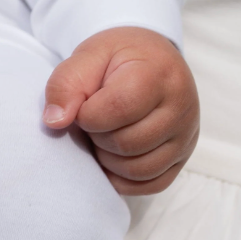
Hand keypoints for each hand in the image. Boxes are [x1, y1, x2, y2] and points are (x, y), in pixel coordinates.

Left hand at [43, 27, 198, 194]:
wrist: (152, 60)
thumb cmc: (118, 58)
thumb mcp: (88, 55)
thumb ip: (66, 83)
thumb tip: (54, 122)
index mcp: (158, 75)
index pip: (119, 109)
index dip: (88, 114)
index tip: (83, 105)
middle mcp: (181, 108)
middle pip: (127, 143)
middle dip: (97, 135)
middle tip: (94, 118)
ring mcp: (186, 136)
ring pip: (138, 169)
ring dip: (108, 158)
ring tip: (104, 133)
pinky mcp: (182, 157)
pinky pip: (150, 184)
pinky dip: (123, 177)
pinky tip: (112, 155)